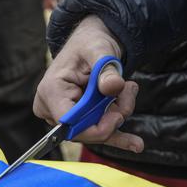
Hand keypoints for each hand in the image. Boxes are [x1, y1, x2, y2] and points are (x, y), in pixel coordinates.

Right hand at [33, 16, 142, 151]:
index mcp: (51, 90)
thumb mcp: (100, 51)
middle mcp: (52, 107)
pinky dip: (117, 135)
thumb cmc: (90, 43)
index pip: (69, 123)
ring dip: (119, 114)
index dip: (95, 127)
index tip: (118, 115)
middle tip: (129, 90)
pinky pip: (97, 133)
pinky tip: (135, 143)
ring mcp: (64, 115)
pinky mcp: (77, 118)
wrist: (91, 42)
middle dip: (113, 116)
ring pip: (96, 131)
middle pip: (85, 129)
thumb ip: (106, 70)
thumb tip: (113, 87)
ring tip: (129, 90)